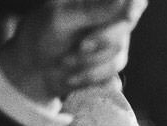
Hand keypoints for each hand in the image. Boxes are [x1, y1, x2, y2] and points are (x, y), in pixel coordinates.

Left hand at [0, 0, 145, 102]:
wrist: (32, 70)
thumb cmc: (41, 35)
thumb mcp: (62, 17)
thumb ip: (95, 10)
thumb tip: (127, 1)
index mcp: (98, 3)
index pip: (133, 1)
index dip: (134, 7)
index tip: (127, 16)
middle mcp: (110, 22)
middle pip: (126, 30)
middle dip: (101, 43)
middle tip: (80, 47)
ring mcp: (112, 46)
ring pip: (118, 56)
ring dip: (89, 64)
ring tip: (65, 62)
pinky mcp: (109, 68)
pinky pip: (113, 76)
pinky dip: (90, 78)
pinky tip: (73, 76)